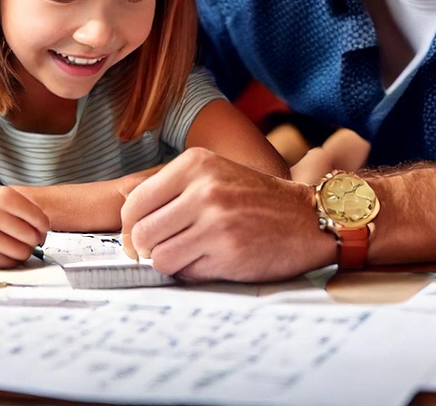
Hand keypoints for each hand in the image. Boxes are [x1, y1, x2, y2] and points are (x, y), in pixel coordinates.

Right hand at [0, 186, 48, 268]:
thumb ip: (23, 207)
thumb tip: (45, 230)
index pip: (36, 217)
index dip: (44, 225)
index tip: (43, 227)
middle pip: (29, 237)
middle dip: (35, 239)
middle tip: (33, 237)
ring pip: (19, 254)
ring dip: (23, 251)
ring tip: (18, 243)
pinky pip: (4, 264)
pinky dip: (9, 259)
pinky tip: (4, 249)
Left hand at [120, 147, 332, 281]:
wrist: (306, 218)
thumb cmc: (258, 200)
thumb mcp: (215, 175)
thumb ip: (174, 190)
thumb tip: (129, 220)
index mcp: (196, 163)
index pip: (134, 201)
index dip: (130, 227)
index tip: (138, 239)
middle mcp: (203, 188)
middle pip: (141, 232)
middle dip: (147, 249)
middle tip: (165, 250)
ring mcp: (215, 220)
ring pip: (158, 256)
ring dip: (170, 262)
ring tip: (193, 253)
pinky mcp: (227, 251)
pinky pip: (184, 272)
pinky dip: (191, 272)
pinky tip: (212, 260)